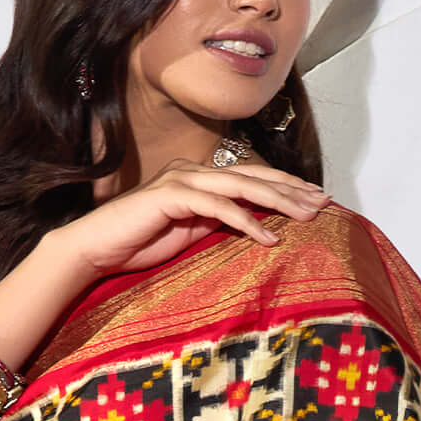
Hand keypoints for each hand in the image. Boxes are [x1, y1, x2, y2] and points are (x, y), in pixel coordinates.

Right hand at [59, 156, 328, 278]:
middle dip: (292, 189)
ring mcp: (181, 179)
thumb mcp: (190, 234)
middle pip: (253, 176)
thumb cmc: (139, 244)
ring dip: (278, 201)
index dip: (286, 187)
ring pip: (241, 186)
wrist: (95, 249)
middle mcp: (193, 171)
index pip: (251, 178)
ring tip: (308, 215)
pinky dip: (246, 221)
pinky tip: (269, 237)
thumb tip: (255, 227)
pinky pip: (217, 207)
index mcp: (199, 179)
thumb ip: (219, 224)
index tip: (317, 199)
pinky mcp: (170, 195)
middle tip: (325, 201)